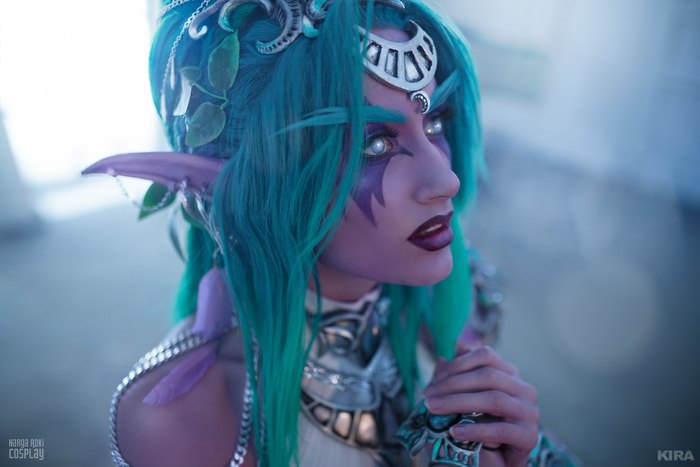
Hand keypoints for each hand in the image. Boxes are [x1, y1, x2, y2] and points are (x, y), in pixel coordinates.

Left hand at [422, 345, 539, 466]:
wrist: (497, 464)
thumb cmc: (480, 427)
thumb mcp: (465, 400)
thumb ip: (455, 380)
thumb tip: (441, 360)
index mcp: (510, 374)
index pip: (486, 355)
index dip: (457, 365)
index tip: (434, 381)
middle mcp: (524, 389)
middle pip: (488, 376)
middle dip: (452, 385)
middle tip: (427, 397)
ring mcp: (529, 412)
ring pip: (494, 400)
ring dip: (458, 403)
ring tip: (434, 410)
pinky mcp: (529, 436)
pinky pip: (501, 430)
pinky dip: (475, 430)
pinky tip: (454, 432)